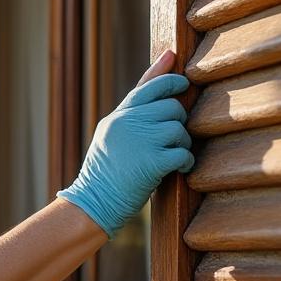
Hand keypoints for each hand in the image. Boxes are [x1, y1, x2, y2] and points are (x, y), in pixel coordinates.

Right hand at [56, 51, 193, 236]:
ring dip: (183, 143)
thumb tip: (158, 94)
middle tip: (173, 138)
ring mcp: (141, 142)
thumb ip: (130, 115)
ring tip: (173, 156)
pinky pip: (184, 153)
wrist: (93, 201)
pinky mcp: (153, 163)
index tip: (183, 81)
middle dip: (178, 121)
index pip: (149, 85)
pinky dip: (186, 162)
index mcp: (119, 116)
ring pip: (179, 130)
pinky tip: (180, 168)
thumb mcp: (109, 135)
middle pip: (171, 107)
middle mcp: (129, 123)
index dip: (170, 79)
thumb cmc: (105, 171)